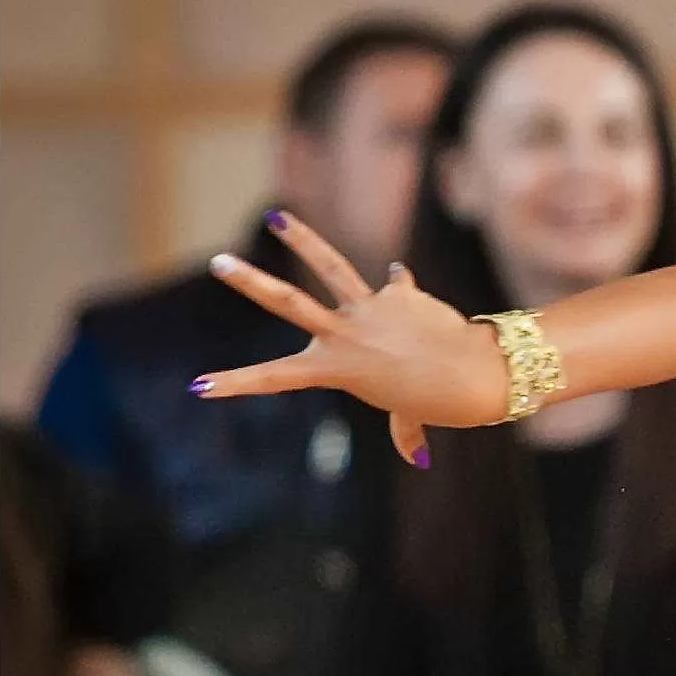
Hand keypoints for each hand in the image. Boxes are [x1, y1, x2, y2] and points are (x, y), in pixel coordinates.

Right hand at [195, 215, 506, 466]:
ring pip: (329, 267)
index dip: (236, 384)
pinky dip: (401, 293)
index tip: (200, 387)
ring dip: (302, 240)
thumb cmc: (437, 401)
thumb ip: (405, 430)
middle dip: (251, 282)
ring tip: (277, 218)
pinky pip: (396, 287)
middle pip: (289, 303)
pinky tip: (417, 304)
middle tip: (219, 262)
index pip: (276, 378)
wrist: (475, 375)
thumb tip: (418, 457)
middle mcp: (345, 333)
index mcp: (336, 368)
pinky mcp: (398, 290)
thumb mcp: (408, 416)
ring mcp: (369, 308)